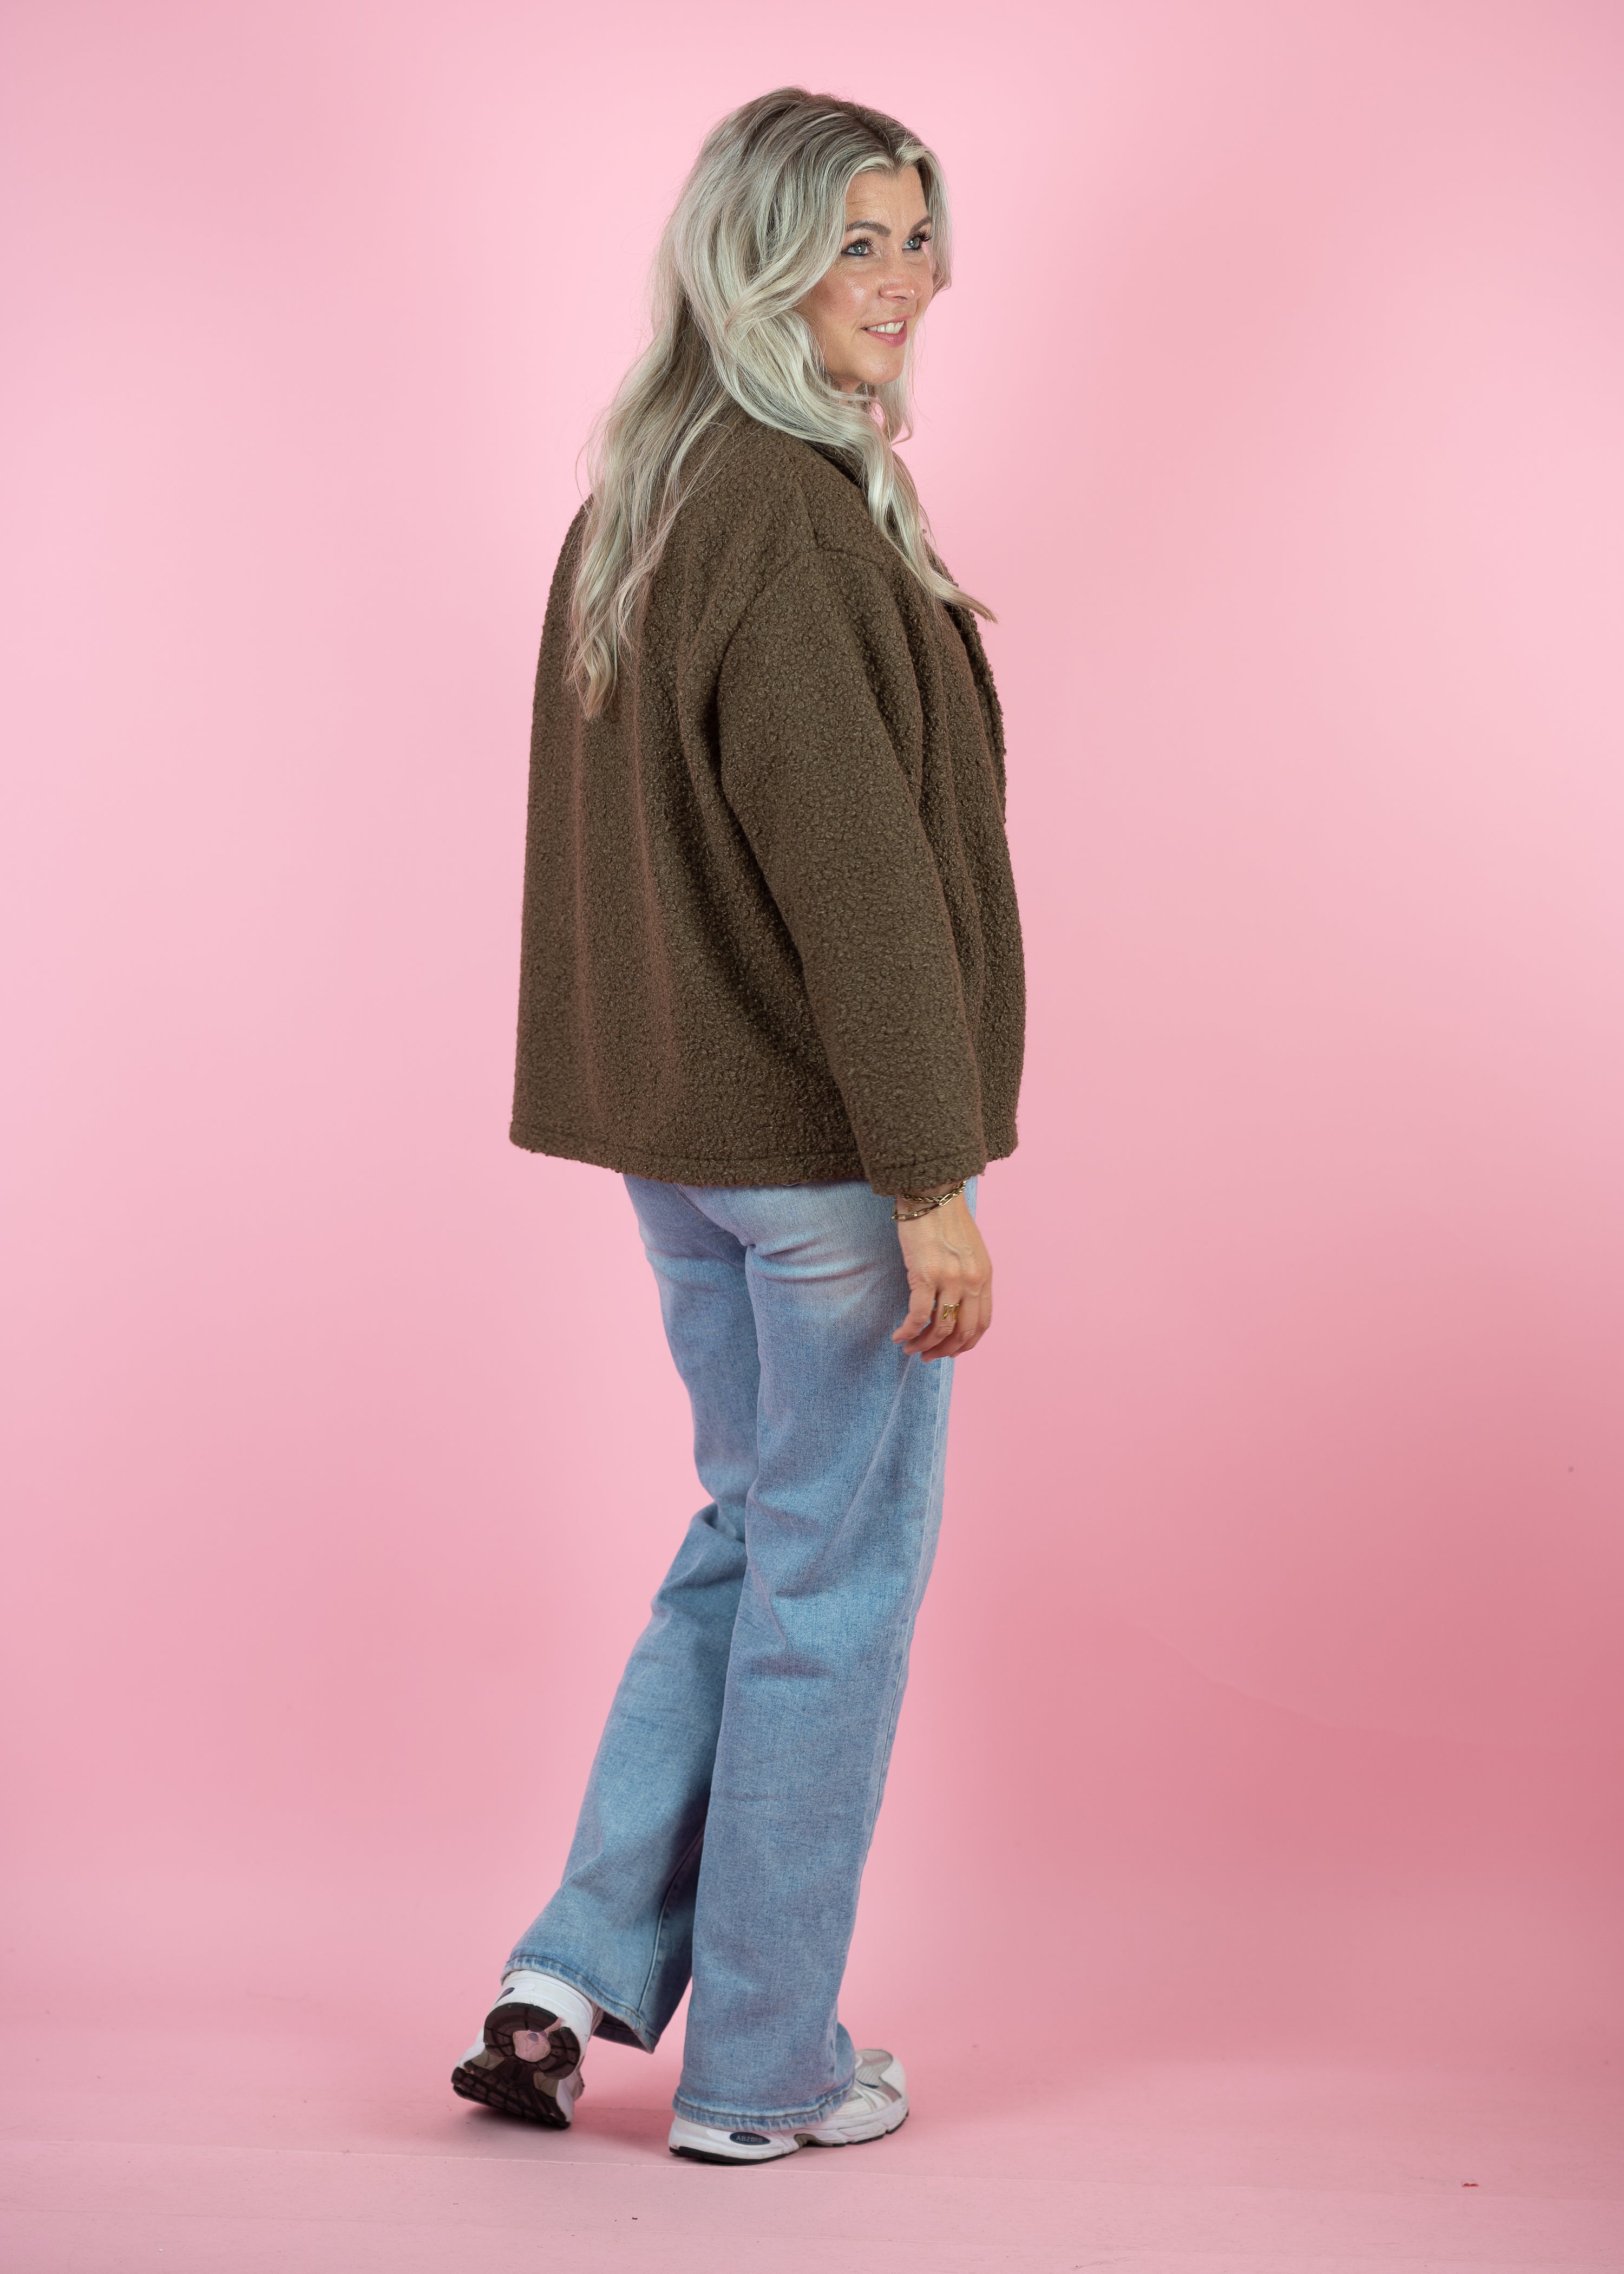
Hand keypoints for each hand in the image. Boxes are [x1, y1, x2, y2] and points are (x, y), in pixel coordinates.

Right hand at [891, 1191, 991, 1359]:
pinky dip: (908, 1331)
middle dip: (945, 1351)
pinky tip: (898, 1336)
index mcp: (985, 1276)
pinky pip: (918, 1316)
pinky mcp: (925, 1275)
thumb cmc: (945, 1217)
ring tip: (910, 1348)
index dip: (966, 1344)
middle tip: (927, 1356)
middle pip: (963, 1332)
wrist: (930, 1191)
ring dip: (924, 1345)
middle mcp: (972, 1281)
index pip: (982, 1323)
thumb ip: (968, 1276)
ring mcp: (950, 1279)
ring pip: (940, 1328)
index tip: (950, 1351)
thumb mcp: (969, 1250)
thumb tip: (955, 1303)